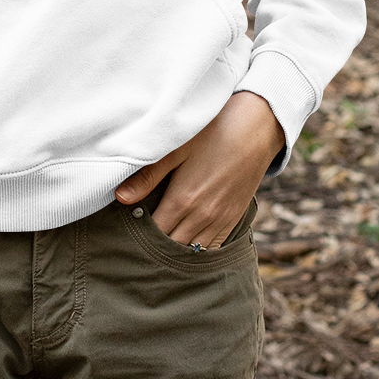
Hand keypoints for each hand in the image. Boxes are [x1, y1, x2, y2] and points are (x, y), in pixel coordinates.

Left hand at [115, 91, 283, 248]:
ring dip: (175, 249)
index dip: (138, 234)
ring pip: (192, 250)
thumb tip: (121, 198)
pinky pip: (212, 246)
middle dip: (154, 245)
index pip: (153, 233)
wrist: (257, 128)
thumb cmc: (213, 132)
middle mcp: (202, 216)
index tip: (126, 230)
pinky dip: (196, 248)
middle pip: (171, 246)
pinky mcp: (234, 218)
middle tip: (138, 239)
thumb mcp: (176, 149)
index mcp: (183, 200)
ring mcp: (220, 220)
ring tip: (159, 243)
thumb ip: (148, 176)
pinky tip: (186, 241)